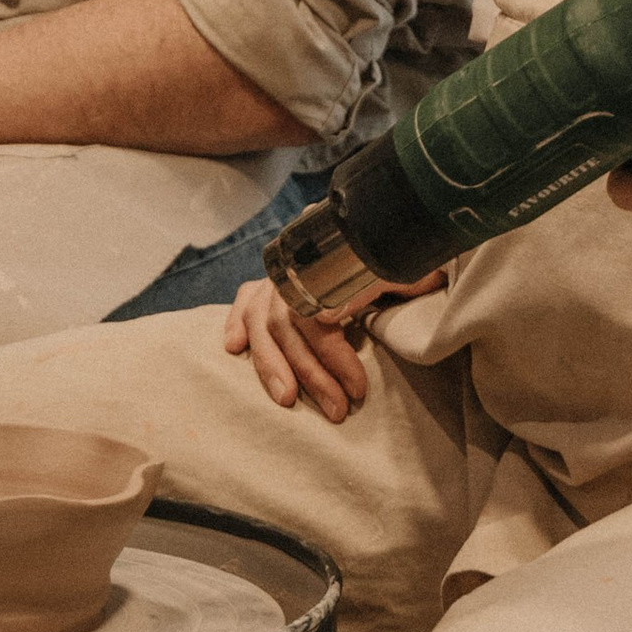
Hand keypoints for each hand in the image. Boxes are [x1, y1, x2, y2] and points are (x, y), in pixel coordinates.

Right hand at [219, 266, 445, 422]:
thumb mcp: (398, 265)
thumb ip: (394, 279)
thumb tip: (376, 301)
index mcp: (326, 261)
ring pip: (261, 321)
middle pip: (287, 327)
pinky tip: (233, 348)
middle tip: (337, 411)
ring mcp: (276, 274)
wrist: (377, 220)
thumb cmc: (390, 251)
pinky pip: (243, 300)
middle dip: (310, 374)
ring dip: (271, 365)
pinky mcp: (265, 281)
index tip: (358, 388)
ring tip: (286, 400)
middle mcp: (293, 268)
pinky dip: (235, 321)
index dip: (334, 357)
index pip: (318, 317)